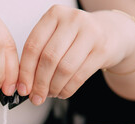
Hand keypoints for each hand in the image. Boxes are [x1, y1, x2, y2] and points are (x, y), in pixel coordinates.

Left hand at [17, 5, 134, 104]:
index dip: (25, 71)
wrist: (112, 32)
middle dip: (39, 83)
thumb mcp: (56, 37)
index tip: (22, 88)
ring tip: (50, 94)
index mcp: (54, 15)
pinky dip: (67, 89)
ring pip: (64, 68)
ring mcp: (90, 33)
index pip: (33, 46)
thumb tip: (25, 84)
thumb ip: (39, 55)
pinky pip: (79, 76)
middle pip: (48, 58)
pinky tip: (62, 93)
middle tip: (36, 97)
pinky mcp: (102, 50)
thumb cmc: (77, 37)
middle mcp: (72, 20)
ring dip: (53, 88)